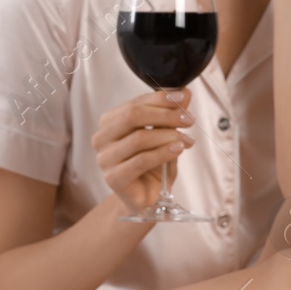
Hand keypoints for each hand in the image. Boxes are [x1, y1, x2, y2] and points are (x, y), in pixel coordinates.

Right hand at [92, 86, 196, 215]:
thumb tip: (186, 92)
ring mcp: (105, 159)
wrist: (148, 197)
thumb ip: (171, 114)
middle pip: (133, 116)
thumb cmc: (153, 164)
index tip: (184, 97)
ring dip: (168, 136)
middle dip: (165, 115)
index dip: (161, 98)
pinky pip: (141, 160)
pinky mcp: (113, 178)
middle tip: (189, 119)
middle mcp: (102, 138)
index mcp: (110, 122)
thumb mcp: (165, 135)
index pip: (135, 103)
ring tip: (187, 140)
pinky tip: (178, 150)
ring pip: (139, 138)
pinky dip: (163, 153)